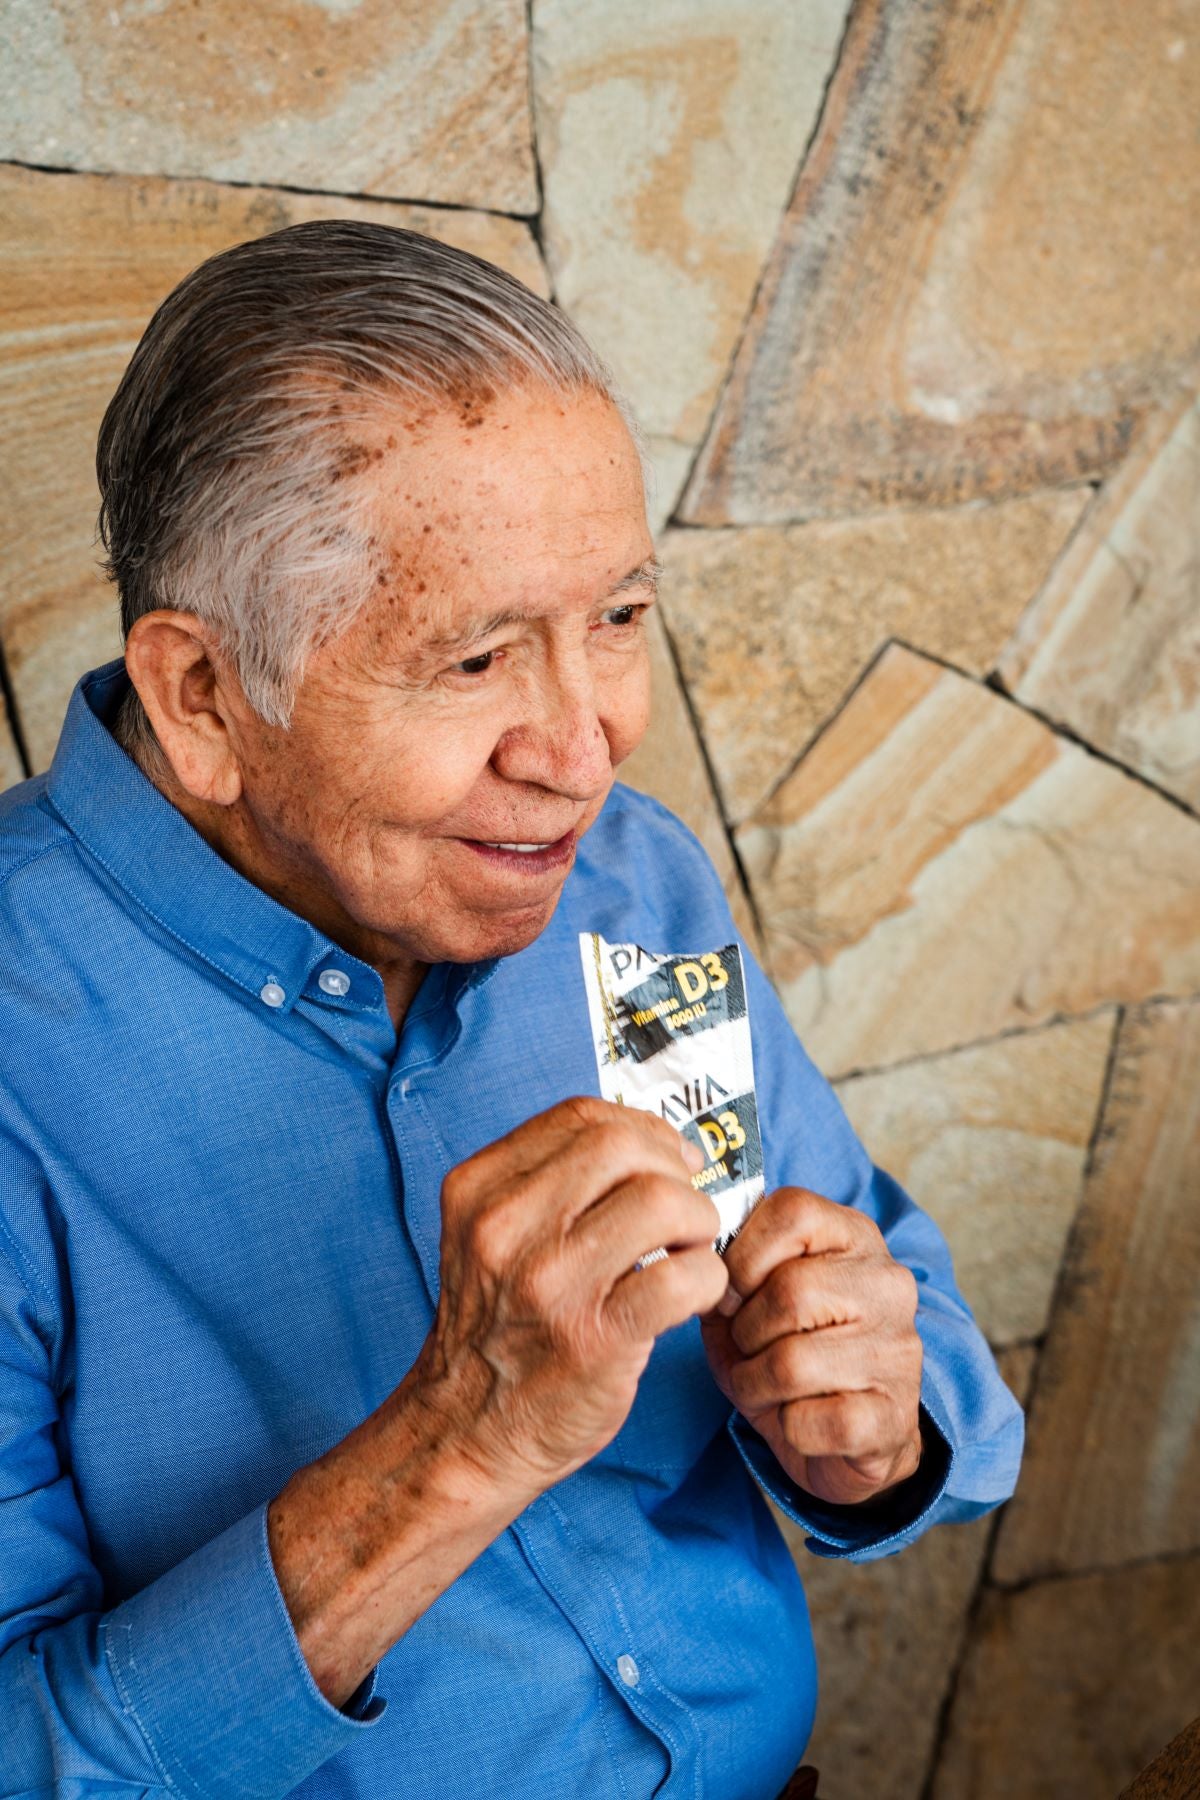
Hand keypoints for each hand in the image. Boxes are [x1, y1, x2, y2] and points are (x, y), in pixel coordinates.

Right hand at [412, 1096, 727, 1502]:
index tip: (666, 1159)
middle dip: (673, 1170)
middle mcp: (506, 1228)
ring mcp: (550, 1284)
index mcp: (478, 1190)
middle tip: (684, 1207)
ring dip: (698, 1222)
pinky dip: (707, 1279)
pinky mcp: (594, 1339)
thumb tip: (648, 1143)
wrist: (465, 1434)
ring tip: (690, 1251)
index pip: (580, 1117)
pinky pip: (683, 1277)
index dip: (642, 1129)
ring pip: (662, 1203)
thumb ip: (547, 1183)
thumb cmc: (497, 1331)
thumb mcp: (488, 1236)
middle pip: (623, 1147)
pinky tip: (692, 1296)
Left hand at [700, 1186, 922, 1505]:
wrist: (850, 1434)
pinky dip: (786, 1427)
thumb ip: (727, 1268)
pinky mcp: (890, 1417)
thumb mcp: (753, 1298)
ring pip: (792, 1363)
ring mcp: (897, 1351)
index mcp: (854, 1237)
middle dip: (746, 1331)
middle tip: (748, 1350)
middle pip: (789, 1292)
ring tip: (765, 1388)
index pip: (792, 1211)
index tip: (732, 1295)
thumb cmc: (792, 1351)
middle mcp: (887, 1285)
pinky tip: (798, 1419)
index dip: (743, 1256)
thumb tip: (698, 1258)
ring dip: (756, 1384)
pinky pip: (809, 1421)